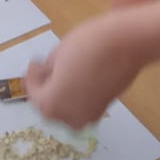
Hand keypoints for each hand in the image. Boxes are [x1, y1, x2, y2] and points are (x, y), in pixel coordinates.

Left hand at [25, 14, 144, 128]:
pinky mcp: (106, 107)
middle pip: (50, 106)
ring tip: (63, 72)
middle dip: (46, 88)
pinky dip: (78, 95)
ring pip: (68, 109)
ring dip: (62, 94)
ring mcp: (90, 115)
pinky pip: (84, 106)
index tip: (35, 62)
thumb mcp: (59, 52)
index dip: (31, 76)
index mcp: (52, 104)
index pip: (34, 94)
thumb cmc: (89, 44)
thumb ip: (48, 69)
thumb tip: (46, 74)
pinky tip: (80, 78)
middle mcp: (70, 117)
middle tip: (45, 68)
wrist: (128, 43)